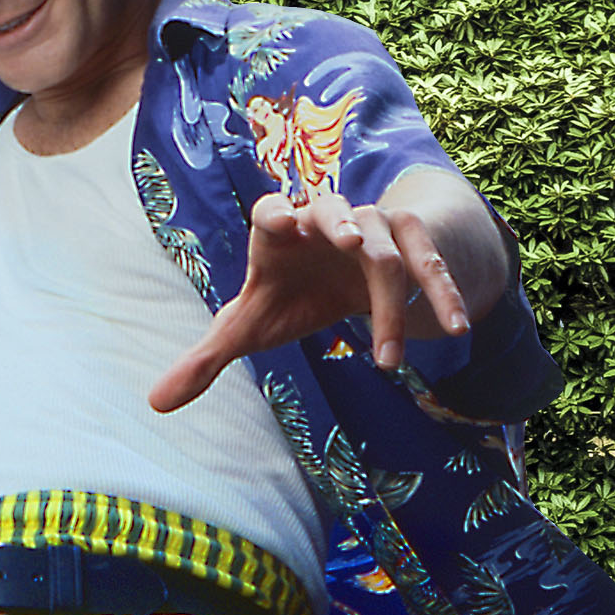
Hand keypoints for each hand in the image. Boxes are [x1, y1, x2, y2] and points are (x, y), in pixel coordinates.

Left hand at [144, 186, 474, 410]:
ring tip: (389, 361)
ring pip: (386, 254)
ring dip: (390, 306)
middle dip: (343, 224)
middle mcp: (328, 220)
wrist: (353, 265)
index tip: (283, 224)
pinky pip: (430, 266)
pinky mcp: (414, 243)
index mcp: (281, 229)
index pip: (273, 211)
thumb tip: (155, 403)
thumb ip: (207, 357)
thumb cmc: (291, 292)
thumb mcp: (251, 324)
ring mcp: (376, 226)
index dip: (278, 214)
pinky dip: (443, 296)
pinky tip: (458, 328)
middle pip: (337, 213)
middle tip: (351, 246)